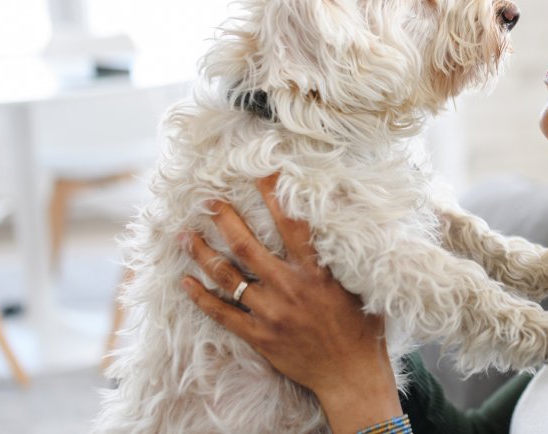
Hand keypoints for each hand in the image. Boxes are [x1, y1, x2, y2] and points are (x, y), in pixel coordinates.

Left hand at [181, 175, 400, 432]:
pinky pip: (222, 314)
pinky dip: (201, 298)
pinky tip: (185, 282)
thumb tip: (344, 224)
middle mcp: (289, 288)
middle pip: (246, 246)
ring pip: (228, 277)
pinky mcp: (258, 336)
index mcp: (316, 272)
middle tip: (206, 200)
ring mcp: (270, 313)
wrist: (351, 375)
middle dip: (224, 219)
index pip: (291, 223)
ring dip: (203, 253)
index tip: (259, 172)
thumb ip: (343, 259)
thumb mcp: (361, 286)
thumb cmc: (363, 330)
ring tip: (185, 234)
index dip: (274, 195)